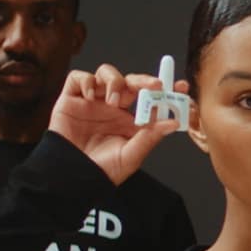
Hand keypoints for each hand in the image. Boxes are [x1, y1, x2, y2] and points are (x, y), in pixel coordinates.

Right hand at [49, 64, 186, 185]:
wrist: (70, 177)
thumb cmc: (99, 170)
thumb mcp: (130, 157)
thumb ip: (150, 138)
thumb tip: (172, 123)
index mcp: (129, 120)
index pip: (150, 99)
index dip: (165, 90)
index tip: (181, 87)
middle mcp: (113, 107)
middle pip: (131, 82)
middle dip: (144, 80)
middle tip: (155, 85)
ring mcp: (92, 101)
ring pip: (107, 73)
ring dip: (115, 81)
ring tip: (114, 101)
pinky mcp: (71, 99)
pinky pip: (79, 78)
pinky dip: (86, 81)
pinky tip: (90, 97)